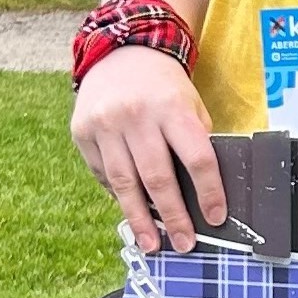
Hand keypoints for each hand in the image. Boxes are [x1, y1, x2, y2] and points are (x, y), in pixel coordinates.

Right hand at [72, 44, 224, 251]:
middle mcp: (135, 116)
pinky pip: (102, 174)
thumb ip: (196, 142)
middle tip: (184, 244)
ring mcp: (104, 124)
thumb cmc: (165, 87)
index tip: (216, 217)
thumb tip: (202, 195)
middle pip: (157, 177)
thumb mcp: (191, 105)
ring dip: (140, 218)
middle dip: (173, 217)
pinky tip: (130, 208)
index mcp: (172, 108)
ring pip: (124, 183)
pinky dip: (118, 194)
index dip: (209, 192)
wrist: (121, 52)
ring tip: (151, 244)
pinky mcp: (82, 131)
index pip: (196, 158)